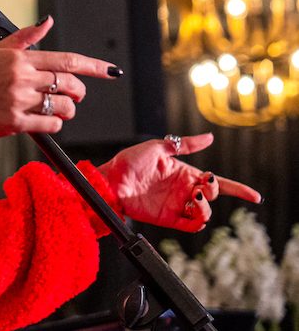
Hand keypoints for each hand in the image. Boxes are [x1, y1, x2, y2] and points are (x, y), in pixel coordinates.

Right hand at [0, 17, 116, 138]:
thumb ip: (25, 37)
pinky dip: (54, 124)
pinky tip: (44, 121)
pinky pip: (51, 124)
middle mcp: (21, 78)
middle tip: (74, 94)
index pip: (66, 60)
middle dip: (79, 91)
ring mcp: (18, 101)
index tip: (111, 70)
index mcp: (19, 59)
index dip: (94, 66)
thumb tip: (47, 22)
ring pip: (63, 106)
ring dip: (68, 110)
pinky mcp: (15, 122)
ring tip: (58, 109)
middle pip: (69, 84)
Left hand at [96, 133, 260, 231]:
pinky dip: (197, 221)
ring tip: (194, 196)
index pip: (217, 182)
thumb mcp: (157, 147)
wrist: (109, 180)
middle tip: (203, 183)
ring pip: (205, 214)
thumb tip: (209, 138)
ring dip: (206, 207)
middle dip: (215, 189)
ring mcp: (177, 205)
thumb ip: (183, 145)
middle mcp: (184, 190)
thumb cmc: (129, 162)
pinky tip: (192, 210)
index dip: (237, 189)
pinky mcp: (168, 218)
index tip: (254, 196)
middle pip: (213, 195)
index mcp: (184, 173)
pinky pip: (190, 226)